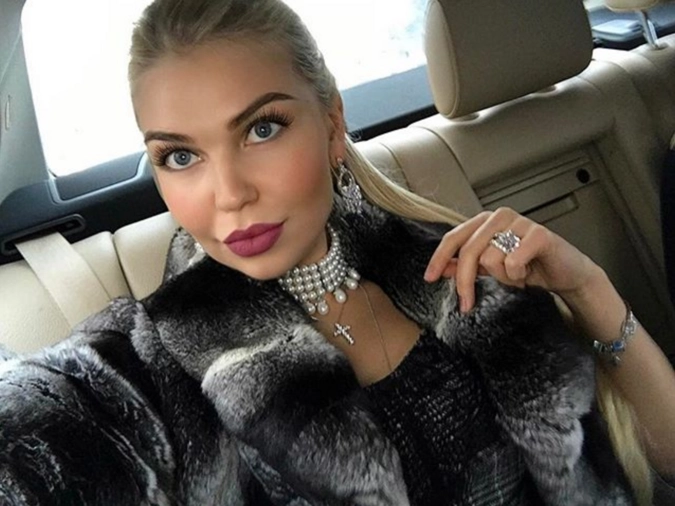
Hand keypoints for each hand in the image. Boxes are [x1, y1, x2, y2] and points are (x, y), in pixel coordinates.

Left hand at [424, 207, 598, 312]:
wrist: (566, 274)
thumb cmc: (530, 267)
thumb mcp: (492, 268)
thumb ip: (466, 265)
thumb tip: (442, 268)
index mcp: (485, 221)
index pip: (453, 237)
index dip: (439, 259)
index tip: (429, 278)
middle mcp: (500, 216)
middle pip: (468, 251)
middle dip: (465, 282)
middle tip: (466, 304)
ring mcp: (520, 222)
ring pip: (490, 258)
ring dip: (502, 277)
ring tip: (516, 276)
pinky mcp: (539, 234)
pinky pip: (513, 261)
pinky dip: (517, 274)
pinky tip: (528, 272)